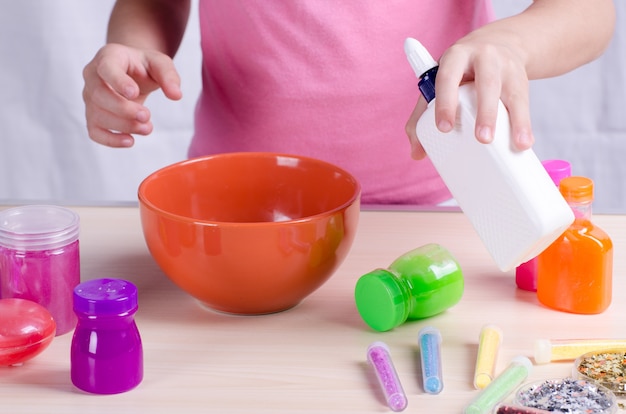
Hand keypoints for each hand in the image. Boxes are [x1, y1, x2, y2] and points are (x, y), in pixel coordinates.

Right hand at [82, 43, 181, 146]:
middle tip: (147, 116)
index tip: (135, 94)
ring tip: (147, 128)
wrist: (132, 73)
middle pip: (100, 95)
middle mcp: (93, 76)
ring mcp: (90, 97)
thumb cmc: (143, 66)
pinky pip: (94, 131)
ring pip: (97, 115)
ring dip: (123, 126)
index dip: (118, 82)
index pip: (106, 68)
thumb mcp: (160, 64)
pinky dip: (110, 140)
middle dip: (124, 109)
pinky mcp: (93, 115)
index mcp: (108, 57)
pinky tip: (130, 141)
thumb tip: (176, 95)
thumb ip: (169, 76)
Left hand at [405, 32, 534, 159]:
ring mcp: (506, 67)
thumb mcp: (440, 82)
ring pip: (511, 93)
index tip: (443, 128)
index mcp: (456, 57)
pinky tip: (525, 142)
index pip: (447, 78)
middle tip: (482, 139)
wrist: (499, 42)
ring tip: (516, 144)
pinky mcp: (522, 79)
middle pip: (486, 84)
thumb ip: (421, 115)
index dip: (445, 102)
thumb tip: (416, 154)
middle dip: (485, 112)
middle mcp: (484, 57)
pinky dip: (524, 124)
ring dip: (515, 120)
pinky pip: (525, 102)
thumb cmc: (461, 70)